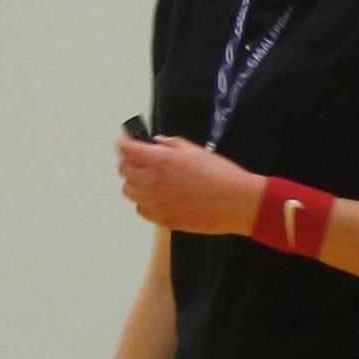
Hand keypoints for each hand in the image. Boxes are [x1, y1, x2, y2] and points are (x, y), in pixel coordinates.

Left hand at [118, 133, 266, 236]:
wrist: (235, 203)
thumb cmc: (220, 173)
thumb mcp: (196, 151)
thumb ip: (171, 144)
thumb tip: (156, 143)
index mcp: (160, 160)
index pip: (127, 149)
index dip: (123, 141)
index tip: (125, 139)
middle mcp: (151, 182)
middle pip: (124, 170)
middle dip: (129, 161)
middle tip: (141, 159)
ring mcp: (154, 203)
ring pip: (128, 191)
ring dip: (135, 182)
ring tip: (150, 179)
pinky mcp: (161, 219)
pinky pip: (141, 209)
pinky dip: (144, 201)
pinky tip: (159, 197)